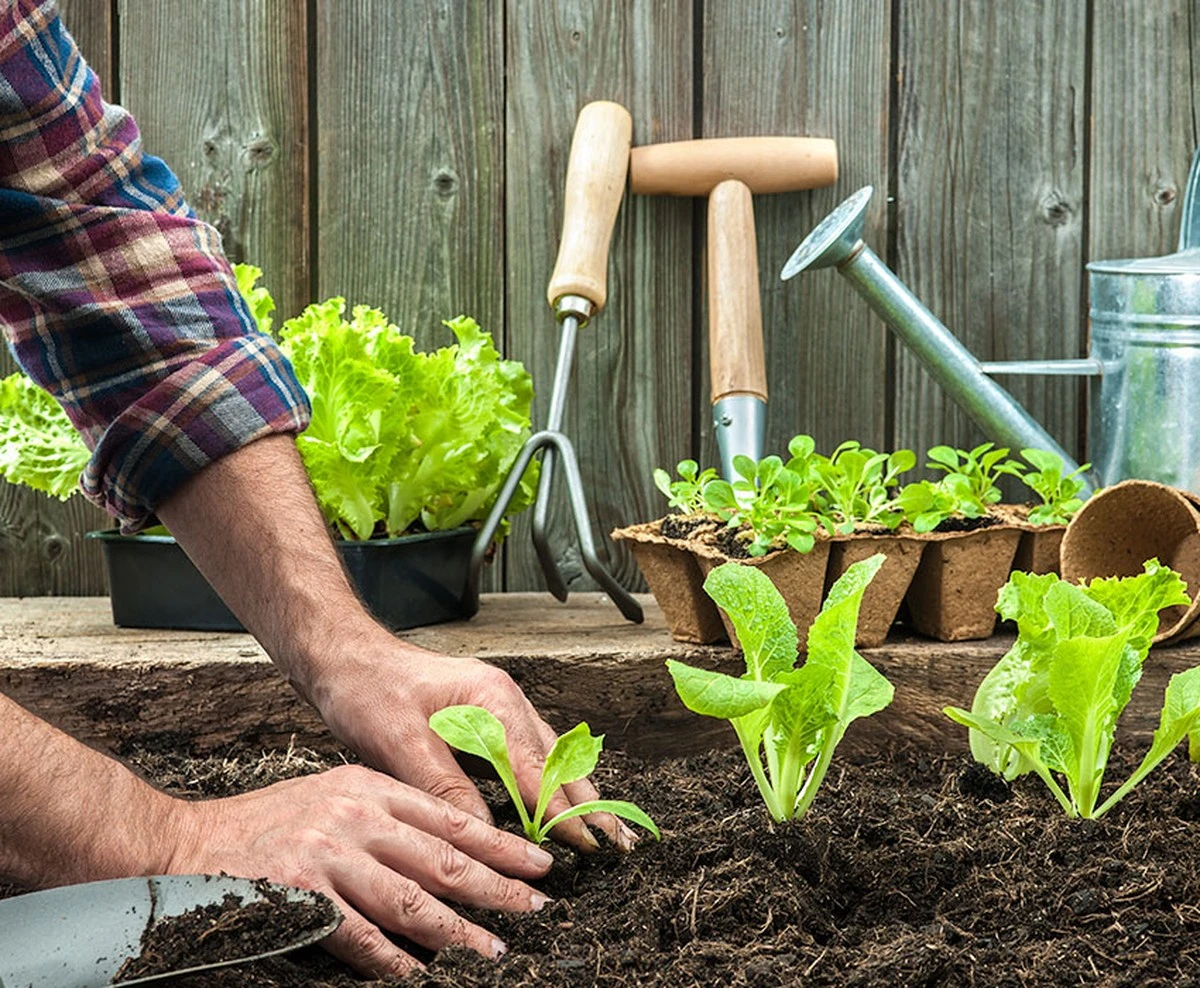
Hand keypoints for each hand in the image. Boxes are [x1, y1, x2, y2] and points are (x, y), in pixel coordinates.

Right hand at [168, 763, 552, 976]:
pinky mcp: (300, 897)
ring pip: (411, 900)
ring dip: (457, 931)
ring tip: (493, 950)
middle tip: (536, 908)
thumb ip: (387, 816)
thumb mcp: (334, 795)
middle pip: (442, 858)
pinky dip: (394, 959)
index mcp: (369, 788)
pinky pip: (360, 937)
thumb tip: (448, 852)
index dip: (499, 844)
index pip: (450, 817)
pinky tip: (419, 974)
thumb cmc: (269, 823)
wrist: (188, 843)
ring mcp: (328, 857)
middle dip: (496, 887)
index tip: (537, 863)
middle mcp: (355, 817)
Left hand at [311, 630, 637, 852]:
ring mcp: (500, 707)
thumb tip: (483, 834)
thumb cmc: (367, 690)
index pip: (537, 769)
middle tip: (619, 844)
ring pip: (551, 756)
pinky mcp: (487, 717)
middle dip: (589, 803)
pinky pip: (531, 754)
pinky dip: (551, 782)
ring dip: (576, 794)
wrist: (345, 657)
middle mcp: (505, 701)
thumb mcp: (398, 742)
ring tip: (604, 830)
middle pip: (559, 760)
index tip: (587, 845)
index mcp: (492, 700)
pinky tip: (561, 804)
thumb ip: (444, 787)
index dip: (563, 811)